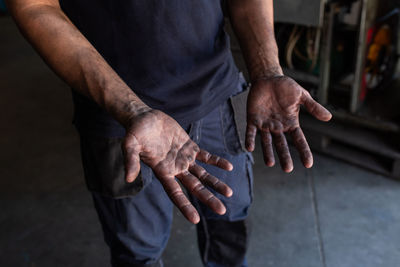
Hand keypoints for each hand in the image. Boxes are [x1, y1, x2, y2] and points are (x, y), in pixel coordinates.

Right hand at [122, 109, 232, 223]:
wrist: (143, 118)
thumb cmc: (135, 132)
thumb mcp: (130, 145)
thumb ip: (131, 161)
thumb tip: (128, 178)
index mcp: (162, 171)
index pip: (175, 193)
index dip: (185, 206)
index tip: (195, 219)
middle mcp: (175, 168)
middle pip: (194, 187)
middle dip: (208, 198)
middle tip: (222, 211)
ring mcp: (183, 158)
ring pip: (202, 174)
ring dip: (215, 183)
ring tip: (229, 193)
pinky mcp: (189, 146)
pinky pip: (206, 156)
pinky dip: (216, 161)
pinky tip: (229, 167)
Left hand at [246, 76, 331, 171]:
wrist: (268, 79)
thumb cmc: (286, 87)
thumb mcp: (302, 96)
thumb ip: (313, 107)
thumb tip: (329, 117)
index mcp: (291, 123)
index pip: (299, 140)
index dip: (303, 151)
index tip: (308, 164)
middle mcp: (278, 127)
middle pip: (282, 144)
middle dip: (284, 156)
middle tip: (287, 169)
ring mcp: (265, 124)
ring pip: (266, 141)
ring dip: (267, 152)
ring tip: (270, 163)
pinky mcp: (253, 119)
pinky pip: (251, 132)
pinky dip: (250, 139)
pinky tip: (249, 148)